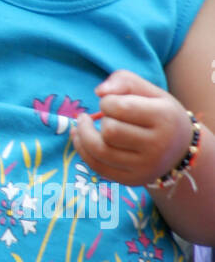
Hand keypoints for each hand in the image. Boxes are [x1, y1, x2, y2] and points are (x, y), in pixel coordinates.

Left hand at [69, 69, 192, 186]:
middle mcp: (157, 146)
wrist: (181, 148)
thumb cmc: (159, 112)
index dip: (107, 102)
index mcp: (164, 118)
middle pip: (109, 132)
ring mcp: (145, 167)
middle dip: (99, 120)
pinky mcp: (133, 180)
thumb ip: (124, 81)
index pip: (120, 108)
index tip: (111, 102)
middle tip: (104, 116)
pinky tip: (80, 138)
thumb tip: (99, 92)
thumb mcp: (149, 90)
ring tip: (82, 124)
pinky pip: (98, 167)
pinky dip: (83, 151)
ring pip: (100, 151)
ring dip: (84, 135)